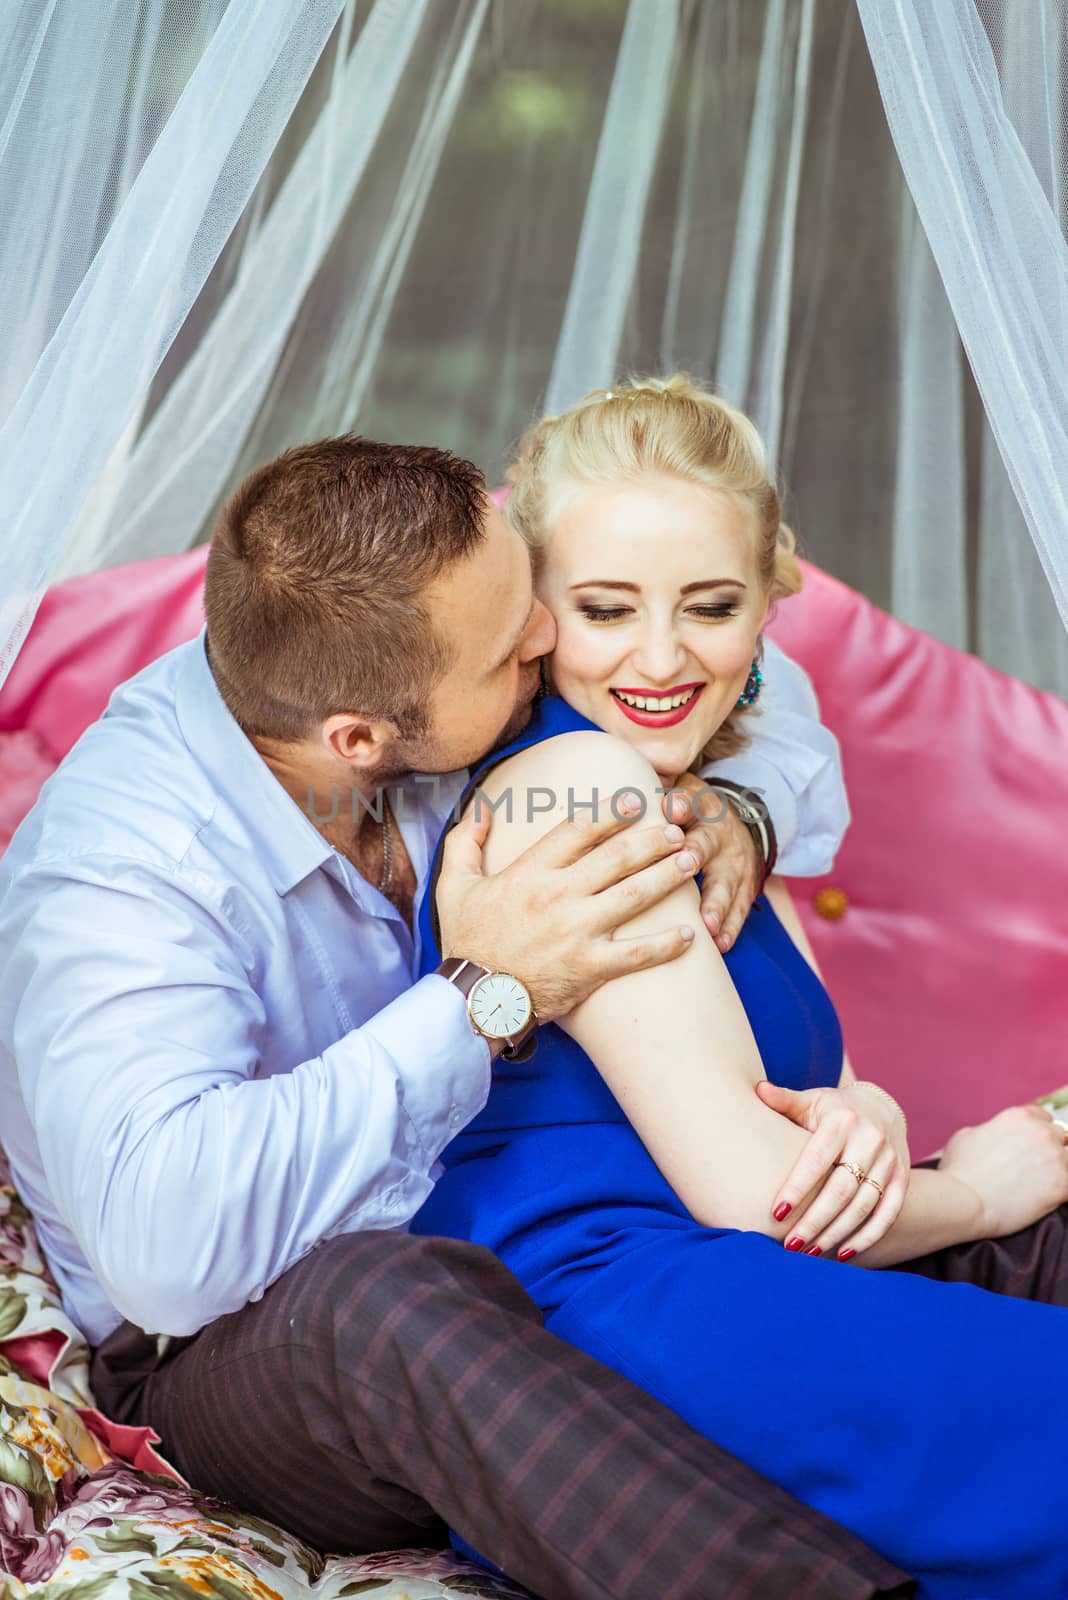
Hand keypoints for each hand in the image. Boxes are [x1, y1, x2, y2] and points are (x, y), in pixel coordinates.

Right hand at [436, 794, 698, 1020]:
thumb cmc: (466, 942)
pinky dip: (667, 944)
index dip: (612, 811)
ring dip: (668, 876)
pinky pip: (637, 954)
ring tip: (692, 861)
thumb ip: (465, 842)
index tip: (636, 800)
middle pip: (618, 856)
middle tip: (677, 828)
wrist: (473, 1000)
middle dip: (653, 838)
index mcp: (530, 872)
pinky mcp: (590, 967)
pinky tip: (690, 934)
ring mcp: (577, 932)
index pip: (579, 829)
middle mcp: (558, 896)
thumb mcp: (453, 885)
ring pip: (635, 895)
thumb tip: (481, 808)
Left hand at [660, 773, 760, 951]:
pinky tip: (721, 944)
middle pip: (707, 841)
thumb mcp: (676, 791)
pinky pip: (740, 908)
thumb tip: (614, 776)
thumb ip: (652, 787)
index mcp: (696, 806)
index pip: (689, 800)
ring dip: (716, 902)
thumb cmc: (686, 812)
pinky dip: (731, 926)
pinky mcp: (744, 886)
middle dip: (698, 851)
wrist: (736, 825)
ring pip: (725, 882)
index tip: (670, 809)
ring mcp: (733, 862)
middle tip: (688, 862)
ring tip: (707, 922)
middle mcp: (717, 833)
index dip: (681, 803)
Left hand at [755, 1080, 909, 1257]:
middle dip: (815, 1221)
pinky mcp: (903, 1178)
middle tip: (790, 1245)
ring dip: (837, 1233)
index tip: (776, 1214)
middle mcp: (870, 1141)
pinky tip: (845, 1254)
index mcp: (842, 1121)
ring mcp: (890, 1161)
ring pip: (864, 1205)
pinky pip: (888, 1213)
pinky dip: (868, 1236)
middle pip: (841, 1190)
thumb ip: (785, 1100)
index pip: (817, 1160)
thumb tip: (757, 1089)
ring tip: (810, 1252)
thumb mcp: (812, 1100)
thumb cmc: (833, 1109)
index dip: (797, 1187)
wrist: (881, 1108)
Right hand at [936, 1105, 1067, 1237]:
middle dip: (1050, 1152)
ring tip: (1042, 1187)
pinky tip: (1049, 1200)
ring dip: (1059, 1172)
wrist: (964, 1200)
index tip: (1030, 1149)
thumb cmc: (959, 1171)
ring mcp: (1055, 1158)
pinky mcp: (1063, 1185)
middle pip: (1062, 1138)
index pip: (1045, 1119)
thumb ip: (987, 1130)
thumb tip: (989, 1136)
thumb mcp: (966, 1136)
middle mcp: (1042, 1132)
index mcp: (1020, 1116)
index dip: (1037, 1134)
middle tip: (1035, 1171)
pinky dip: (1062, 1193)